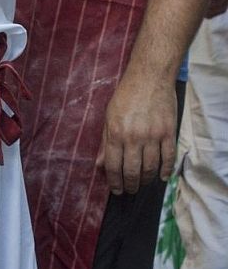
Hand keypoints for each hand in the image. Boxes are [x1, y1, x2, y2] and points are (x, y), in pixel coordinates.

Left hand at [97, 72, 176, 194]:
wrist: (149, 78)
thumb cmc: (125, 96)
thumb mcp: (108, 117)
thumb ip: (105, 142)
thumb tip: (100, 165)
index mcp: (116, 133)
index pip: (113, 166)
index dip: (114, 182)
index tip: (116, 190)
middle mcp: (134, 137)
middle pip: (133, 171)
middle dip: (130, 185)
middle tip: (130, 190)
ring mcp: (153, 136)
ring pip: (151, 168)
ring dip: (147, 180)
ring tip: (143, 183)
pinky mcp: (169, 133)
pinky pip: (168, 158)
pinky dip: (166, 171)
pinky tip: (162, 177)